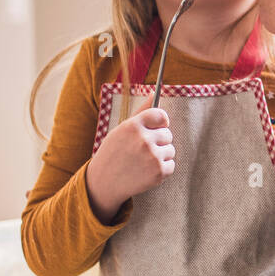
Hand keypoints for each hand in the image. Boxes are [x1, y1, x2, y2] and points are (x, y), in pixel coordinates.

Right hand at [85, 92, 173, 222]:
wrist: (103, 182)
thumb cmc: (113, 152)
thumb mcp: (121, 129)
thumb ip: (141, 112)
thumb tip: (154, 93)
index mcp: (133, 125)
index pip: (161, 115)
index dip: (160, 123)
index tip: (156, 128)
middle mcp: (143, 140)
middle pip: (168, 134)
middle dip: (159, 141)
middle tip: (143, 149)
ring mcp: (152, 157)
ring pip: (171, 150)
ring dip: (161, 155)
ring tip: (143, 161)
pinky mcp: (158, 173)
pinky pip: (171, 165)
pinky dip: (162, 169)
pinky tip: (146, 171)